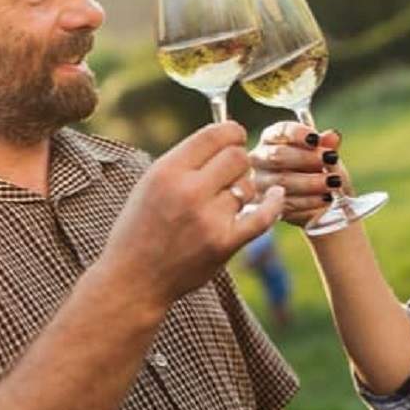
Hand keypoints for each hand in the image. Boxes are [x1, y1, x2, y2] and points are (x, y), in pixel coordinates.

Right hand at [99, 122, 283, 311]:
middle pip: (237, 156)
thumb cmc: (141, 227)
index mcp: (167, 171)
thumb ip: (185, 161)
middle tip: (232, 170)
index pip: (214, 135)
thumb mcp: (150, 183)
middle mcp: (189, 191)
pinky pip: (264, 217)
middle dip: (238, 159)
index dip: (231, 131)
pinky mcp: (225, 244)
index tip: (234, 136)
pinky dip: (273, 204)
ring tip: (226, 198)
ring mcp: (208, 219)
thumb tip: (226, 138)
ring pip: (248, 185)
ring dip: (243, 188)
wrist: (133, 278)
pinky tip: (276, 195)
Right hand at [250, 122, 348, 227]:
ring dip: (311, 182)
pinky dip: (310, 200)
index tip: (316, 138)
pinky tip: (326, 198)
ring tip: (333, 182)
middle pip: (277, 155)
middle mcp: (260, 159)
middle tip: (329, 159)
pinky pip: (287, 203)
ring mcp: (260, 184)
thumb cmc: (316, 172)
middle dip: (306, 157)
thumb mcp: (323, 157)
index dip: (298, 133)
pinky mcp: (267, 207)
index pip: (280, 131)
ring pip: (282, 181)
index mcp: (271, 139)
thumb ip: (326, 146)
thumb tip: (333, 136)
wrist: (316, 202)